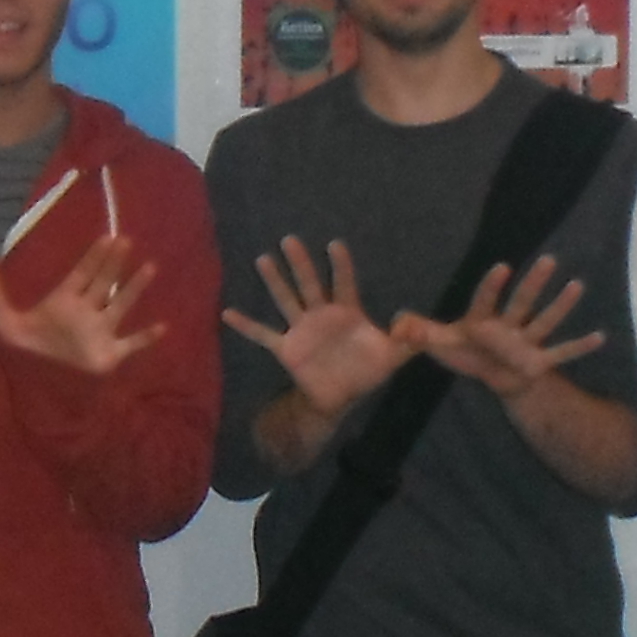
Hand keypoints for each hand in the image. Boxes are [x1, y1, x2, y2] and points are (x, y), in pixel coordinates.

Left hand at [0, 232, 160, 375]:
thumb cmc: (27, 351)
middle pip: (103, 283)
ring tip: (150, 268)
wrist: (38, 387)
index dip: (94, 257)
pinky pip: (131, 344)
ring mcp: (100, 332)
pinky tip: (163, 327)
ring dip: (134, 289)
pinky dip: (146, 337)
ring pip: (120, 306)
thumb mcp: (5, 321)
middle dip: (114, 264)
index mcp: (65, 302)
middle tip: (126, 240)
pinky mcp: (109, 355)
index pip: (82, 274)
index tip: (108, 237)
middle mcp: (86, 312)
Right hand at [221, 235, 399, 414]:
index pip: (345, 284)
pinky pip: (264, 334)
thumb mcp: (393, 356)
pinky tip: (228, 313)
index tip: (335, 244)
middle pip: (310, 284)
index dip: (341, 266)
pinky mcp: (287, 348)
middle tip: (290, 239)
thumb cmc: (366, 370)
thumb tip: (409, 323)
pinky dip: (247, 325)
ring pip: (287, 300)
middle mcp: (321, 315)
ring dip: (275, 282)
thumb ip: (407, 340)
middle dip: (301, 263)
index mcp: (347, 313)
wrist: (341, 397)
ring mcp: (302, 330)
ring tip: (263, 259)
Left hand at [395, 254, 603, 398]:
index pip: (486, 301)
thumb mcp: (443, 345)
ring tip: (577, 285)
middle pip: (522, 303)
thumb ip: (421, 333)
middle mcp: (508, 327)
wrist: (497, 377)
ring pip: (545, 321)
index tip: (502, 267)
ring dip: (561, 306)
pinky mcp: (540, 361)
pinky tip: (601, 336)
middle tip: (549, 259)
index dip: (492, 287)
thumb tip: (395, 323)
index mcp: (483, 321)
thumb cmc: (469, 353)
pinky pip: (562, 354)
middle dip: (534, 284)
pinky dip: (579, 347)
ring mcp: (527, 343)